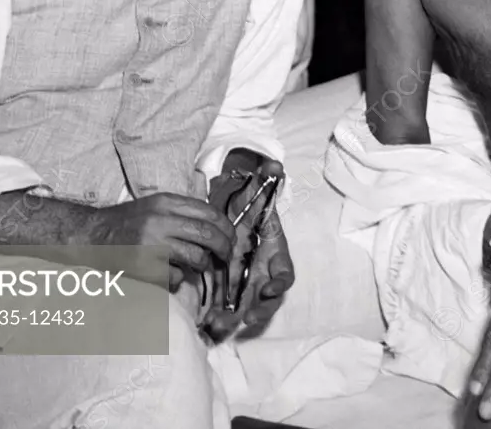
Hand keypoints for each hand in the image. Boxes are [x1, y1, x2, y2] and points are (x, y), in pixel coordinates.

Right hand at [85, 193, 234, 290]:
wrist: (92, 235)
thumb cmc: (127, 222)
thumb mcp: (155, 206)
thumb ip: (182, 212)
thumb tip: (217, 227)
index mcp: (166, 202)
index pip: (209, 213)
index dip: (227, 227)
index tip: (231, 238)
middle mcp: (161, 220)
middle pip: (208, 235)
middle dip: (224, 248)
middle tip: (226, 257)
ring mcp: (152, 243)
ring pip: (196, 257)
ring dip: (203, 265)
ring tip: (198, 265)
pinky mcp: (144, 266)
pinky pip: (176, 276)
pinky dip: (179, 278)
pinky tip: (170, 274)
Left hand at [204, 159, 293, 338]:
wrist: (233, 206)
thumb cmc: (249, 199)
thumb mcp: (258, 186)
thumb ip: (268, 175)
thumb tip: (274, 165)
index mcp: (274, 251)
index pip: (285, 271)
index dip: (280, 281)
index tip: (270, 288)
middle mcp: (263, 270)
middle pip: (267, 298)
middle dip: (259, 310)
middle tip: (246, 317)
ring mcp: (247, 280)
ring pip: (246, 306)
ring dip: (235, 317)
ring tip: (220, 324)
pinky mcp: (228, 284)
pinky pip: (226, 304)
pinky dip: (218, 313)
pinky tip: (205, 320)